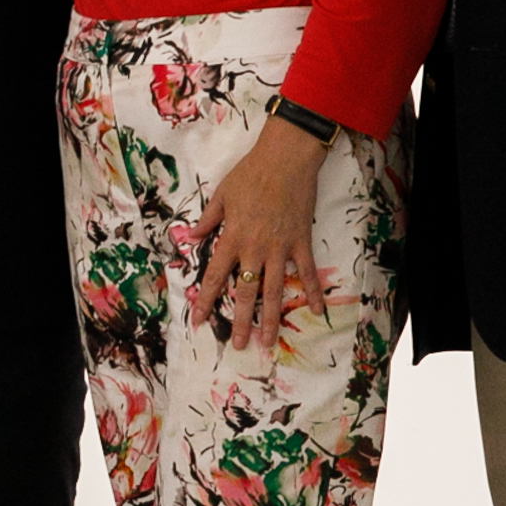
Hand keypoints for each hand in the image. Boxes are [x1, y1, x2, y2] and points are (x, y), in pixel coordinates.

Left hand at [192, 119, 330, 354]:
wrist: (286, 159)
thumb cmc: (250, 174)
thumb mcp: (221, 195)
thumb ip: (207, 220)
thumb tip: (189, 238)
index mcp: (232, 238)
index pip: (214, 276)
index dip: (205, 300)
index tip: (199, 321)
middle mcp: (255, 249)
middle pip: (244, 292)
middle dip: (240, 321)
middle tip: (238, 346)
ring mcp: (280, 248)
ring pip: (274, 289)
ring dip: (271, 318)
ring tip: (268, 342)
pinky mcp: (301, 242)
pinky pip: (307, 272)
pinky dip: (312, 291)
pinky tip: (315, 311)